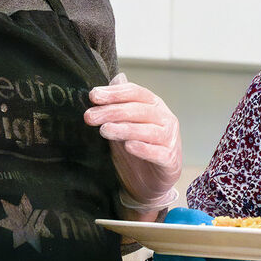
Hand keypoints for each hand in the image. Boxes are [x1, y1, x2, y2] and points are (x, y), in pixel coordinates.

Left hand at [84, 73, 181, 208]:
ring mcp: (170, 140)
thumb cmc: (137, 150)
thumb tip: (117, 76)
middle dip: (112, 111)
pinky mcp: (170, 161)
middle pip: (139, 110)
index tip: (93, 95)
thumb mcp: (124, 124)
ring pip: (148, 130)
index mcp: (154, 105)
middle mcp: (165, 119)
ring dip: (125, 129)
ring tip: (104, 130)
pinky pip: (158, 153)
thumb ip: (121, 103)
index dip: (115, 93)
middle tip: (90, 116)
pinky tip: (129, 146)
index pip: (135, 93)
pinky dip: (144, 149)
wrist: (149, 184)